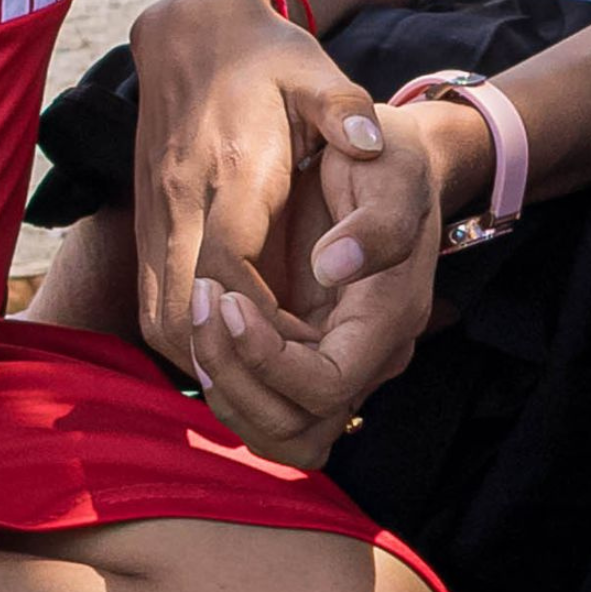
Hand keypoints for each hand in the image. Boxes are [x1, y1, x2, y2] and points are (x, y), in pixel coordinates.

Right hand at [122, 0, 391, 374]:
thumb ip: (346, 109)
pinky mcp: (146, 221)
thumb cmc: (266, 57)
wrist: (192, 31)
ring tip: (263, 371)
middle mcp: (179, 201)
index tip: (303, 348)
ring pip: (159, 314)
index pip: (225, 264)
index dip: (257, 320)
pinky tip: (235, 339)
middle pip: (177, 310)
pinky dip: (190, 332)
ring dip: (204, 353)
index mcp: (228, 171)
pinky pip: (155, 298)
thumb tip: (371, 142)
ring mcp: (154, 214)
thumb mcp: (317, 72)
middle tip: (286, 381)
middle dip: (228, 359)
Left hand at [182, 113, 442, 467]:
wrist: (386, 160)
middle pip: (300, 429)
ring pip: (280, 431)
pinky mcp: (308, 352)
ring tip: (198, 316)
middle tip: (202, 308)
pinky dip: (228, 379)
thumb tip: (333, 265)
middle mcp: (368, 354)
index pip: (328, 385)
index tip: (225, 299)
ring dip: (227, 390)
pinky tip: (204, 322)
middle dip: (237, 382)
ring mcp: (338, 359)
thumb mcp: (392, 170)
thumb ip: (376, 221)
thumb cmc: (387, 160)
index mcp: (390, 318)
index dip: (268, 359)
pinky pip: (266, 403)